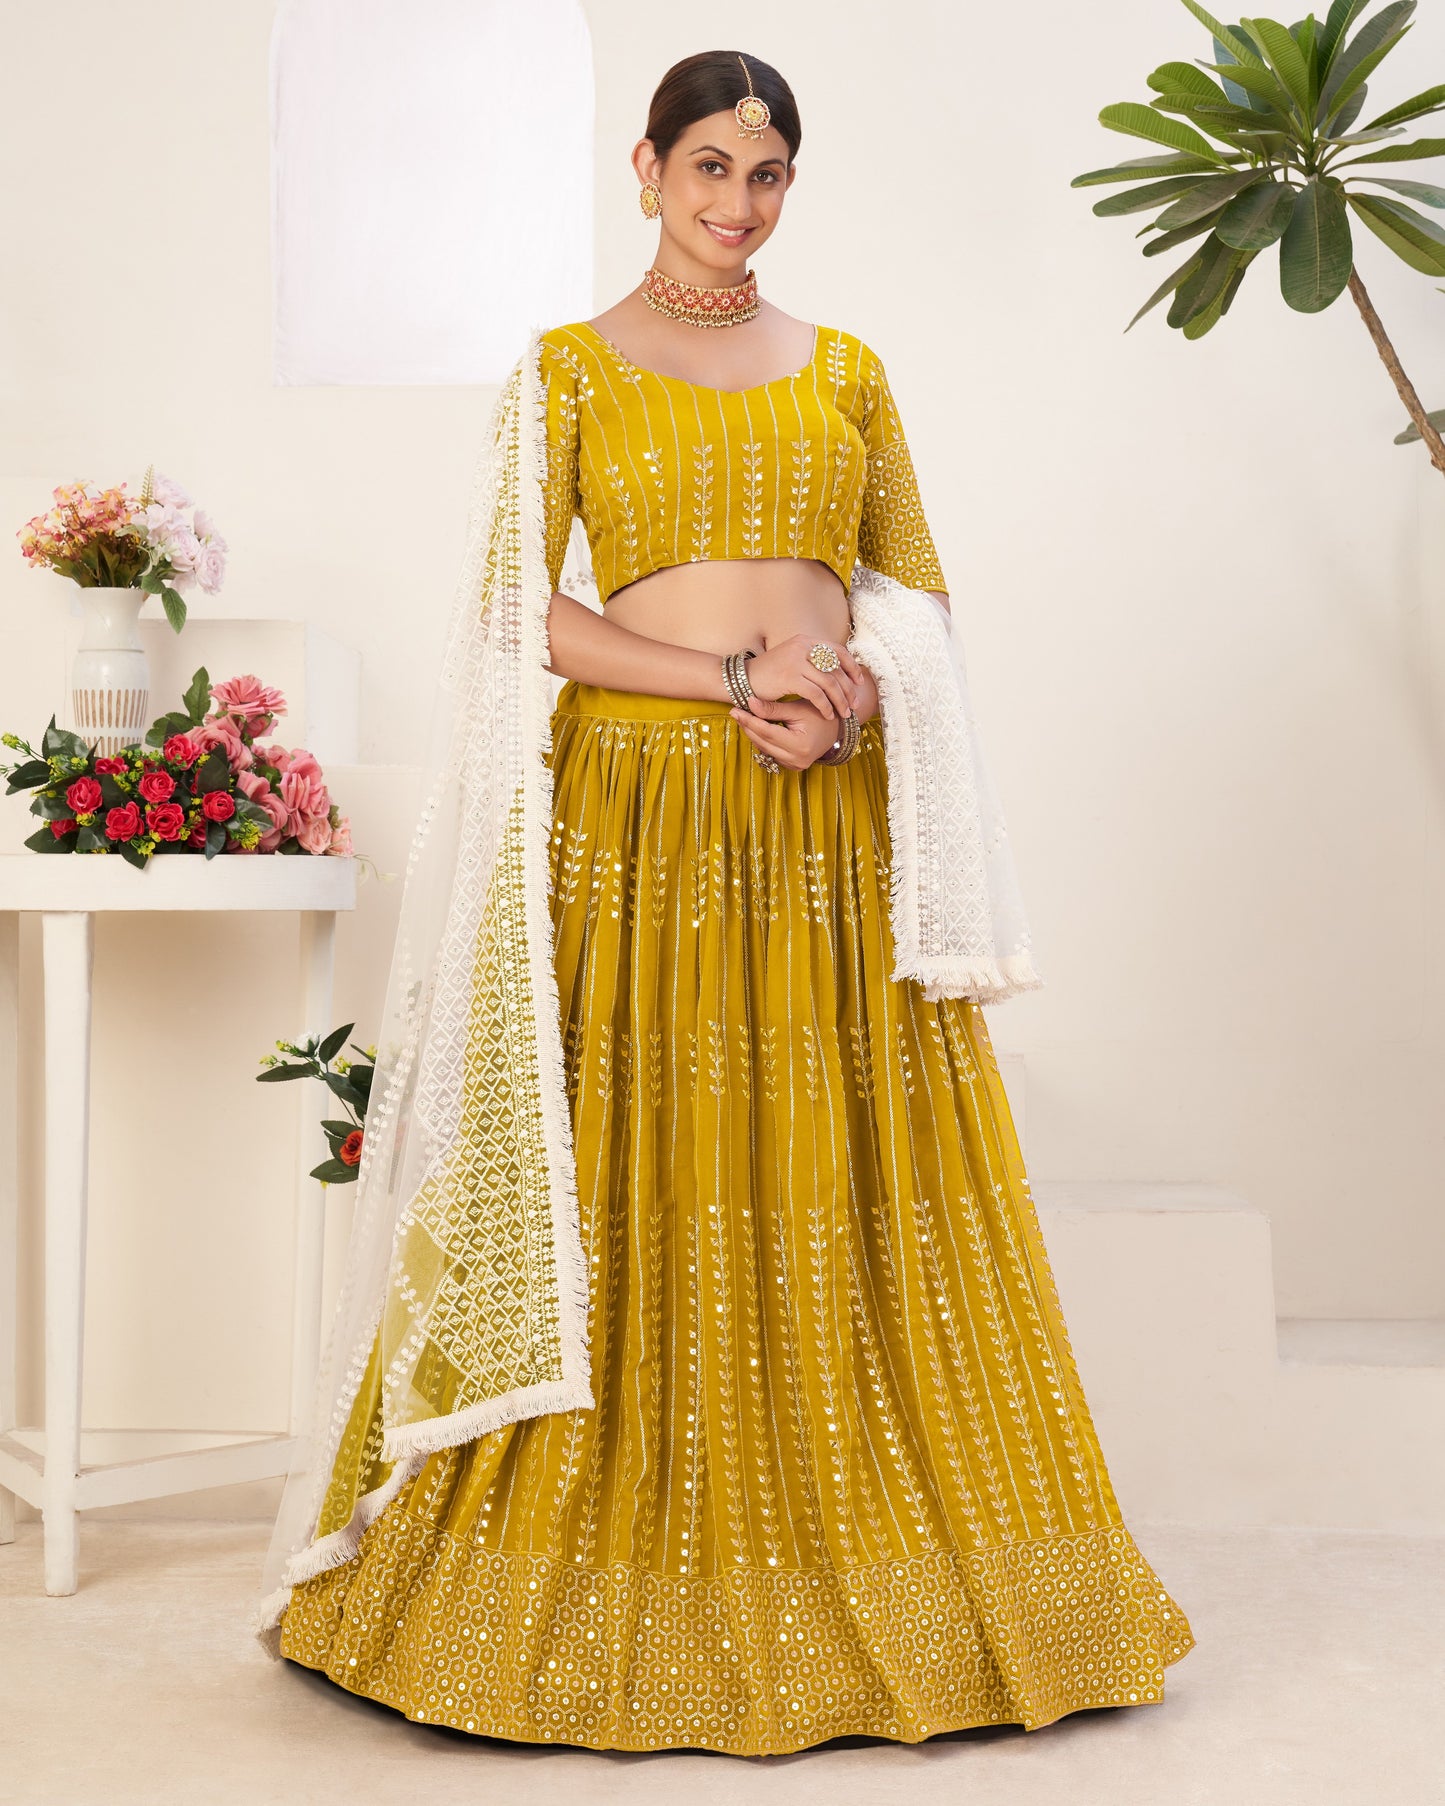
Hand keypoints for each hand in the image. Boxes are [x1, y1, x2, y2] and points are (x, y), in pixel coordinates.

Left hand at [729, 696, 846, 770]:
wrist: (837, 728)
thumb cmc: (820, 714)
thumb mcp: (797, 708)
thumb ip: (773, 708)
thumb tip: (749, 702)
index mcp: (800, 745)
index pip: (767, 733)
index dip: (750, 721)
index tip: (736, 710)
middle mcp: (797, 760)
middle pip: (763, 742)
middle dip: (748, 727)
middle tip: (736, 712)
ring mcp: (796, 765)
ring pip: (765, 749)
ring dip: (754, 734)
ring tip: (744, 717)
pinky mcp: (794, 766)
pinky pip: (772, 753)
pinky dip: (764, 741)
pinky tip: (757, 728)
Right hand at [743, 633, 862, 720]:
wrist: (742, 679)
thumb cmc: (769, 674)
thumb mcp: (792, 659)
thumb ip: (811, 661)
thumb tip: (835, 672)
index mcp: (806, 640)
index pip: (838, 651)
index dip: (852, 667)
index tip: (859, 683)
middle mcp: (803, 647)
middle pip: (836, 669)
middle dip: (849, 689)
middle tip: (855, 704)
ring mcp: (796, 661)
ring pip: (829, 683)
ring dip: (840, 700)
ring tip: (845, 713)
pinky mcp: (790, 677)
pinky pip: (816, 694)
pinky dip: (825, 706)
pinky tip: (828, 715)